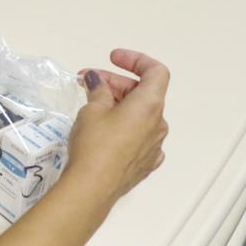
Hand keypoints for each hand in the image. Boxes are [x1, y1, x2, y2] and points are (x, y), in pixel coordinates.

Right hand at [65, 49, 169, 201]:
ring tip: (92, 106)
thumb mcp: (92, 110)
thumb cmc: (94, 144)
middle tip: (87, 82)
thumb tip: (97, 80)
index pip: (156, 71)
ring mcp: (154, 145)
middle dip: (116, 83)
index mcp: (149, 105)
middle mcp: (158, 123)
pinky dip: (124, 126)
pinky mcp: (145, 162)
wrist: (93, 187)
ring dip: (119, 105)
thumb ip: (98, 90)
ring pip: (141, 115)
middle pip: (144, 93)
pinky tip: (106, 131)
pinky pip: (139, 136)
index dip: (136, 60)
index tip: (112, 59)